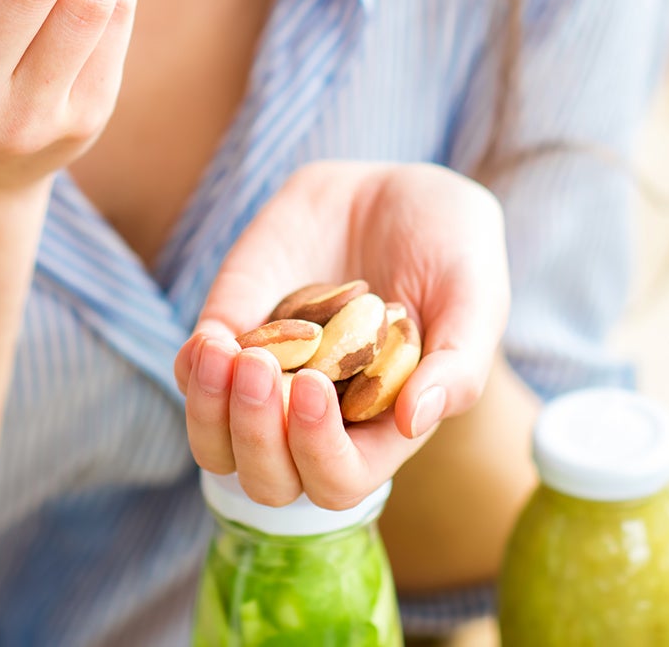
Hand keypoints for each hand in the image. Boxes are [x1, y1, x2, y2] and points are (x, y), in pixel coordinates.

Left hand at [174, 161, 508, 509]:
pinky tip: (211, 340)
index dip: (320, 453)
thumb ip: (460, 363)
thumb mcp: (475, 294)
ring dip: (210, 413)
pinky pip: (193, 379)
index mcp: (380, 425)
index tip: (316, 387)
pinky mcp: (234, 332)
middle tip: (263, 371)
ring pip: (216, 444)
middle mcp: (319, 418)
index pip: (339, 482)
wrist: (395, 187)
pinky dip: (193, 371)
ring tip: (225, 354)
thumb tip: (414, 420)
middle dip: (256, 437)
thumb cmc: (451, 247)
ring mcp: (270, 380)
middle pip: (269, 480)